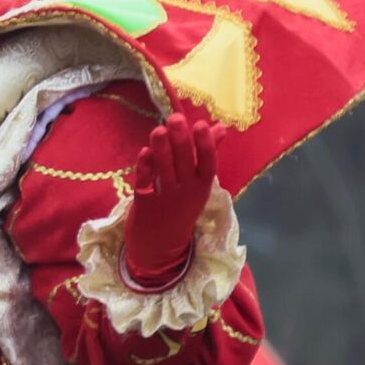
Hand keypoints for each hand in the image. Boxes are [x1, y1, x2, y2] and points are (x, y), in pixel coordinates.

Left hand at [125, 113, 224, 288]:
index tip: (201, 125)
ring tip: (158, 130)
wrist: (160, 245)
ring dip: (161, 150)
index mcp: (202, 187)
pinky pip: (145, 182)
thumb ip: (206, 153)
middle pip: (184, 165)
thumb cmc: (180, 205)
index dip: (205, 145)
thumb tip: (220, 127)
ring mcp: (165, 198)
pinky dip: (145, 167)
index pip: (207, 165)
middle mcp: (186, 193)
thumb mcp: (198, 183)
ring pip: (164, 171)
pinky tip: (144, 151)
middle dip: (180, 141)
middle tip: (175, 118)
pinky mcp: (144, 203)